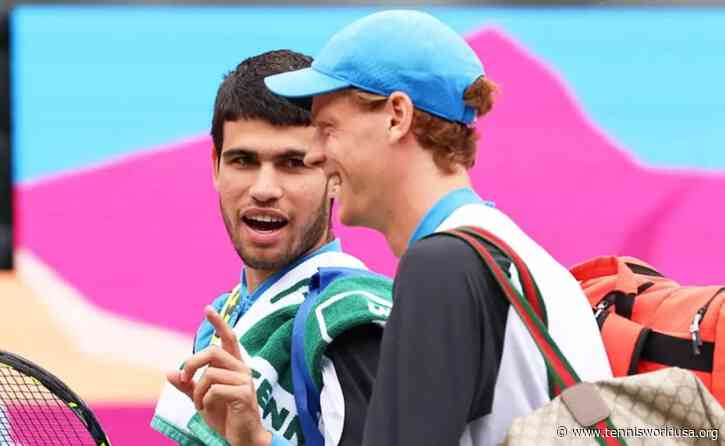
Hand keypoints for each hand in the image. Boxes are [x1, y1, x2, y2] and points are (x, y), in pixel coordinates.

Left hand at [167, 306, 271, 445]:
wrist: (242, 438)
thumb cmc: (225, 415)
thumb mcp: (201, 398)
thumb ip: (188, 386)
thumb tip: (168, 373)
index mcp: (233, 365)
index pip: (228, 338)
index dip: (218, 322)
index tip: (207, 308)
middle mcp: (241, 368)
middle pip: (213, 351)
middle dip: (192, 364)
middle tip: (183, 380)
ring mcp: (245, 380)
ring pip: (210, 373)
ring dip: (196, 390)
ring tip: (198, 404)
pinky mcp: (244, 394)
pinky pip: (214, 389)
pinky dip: (203, 400)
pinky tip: (206, 409)